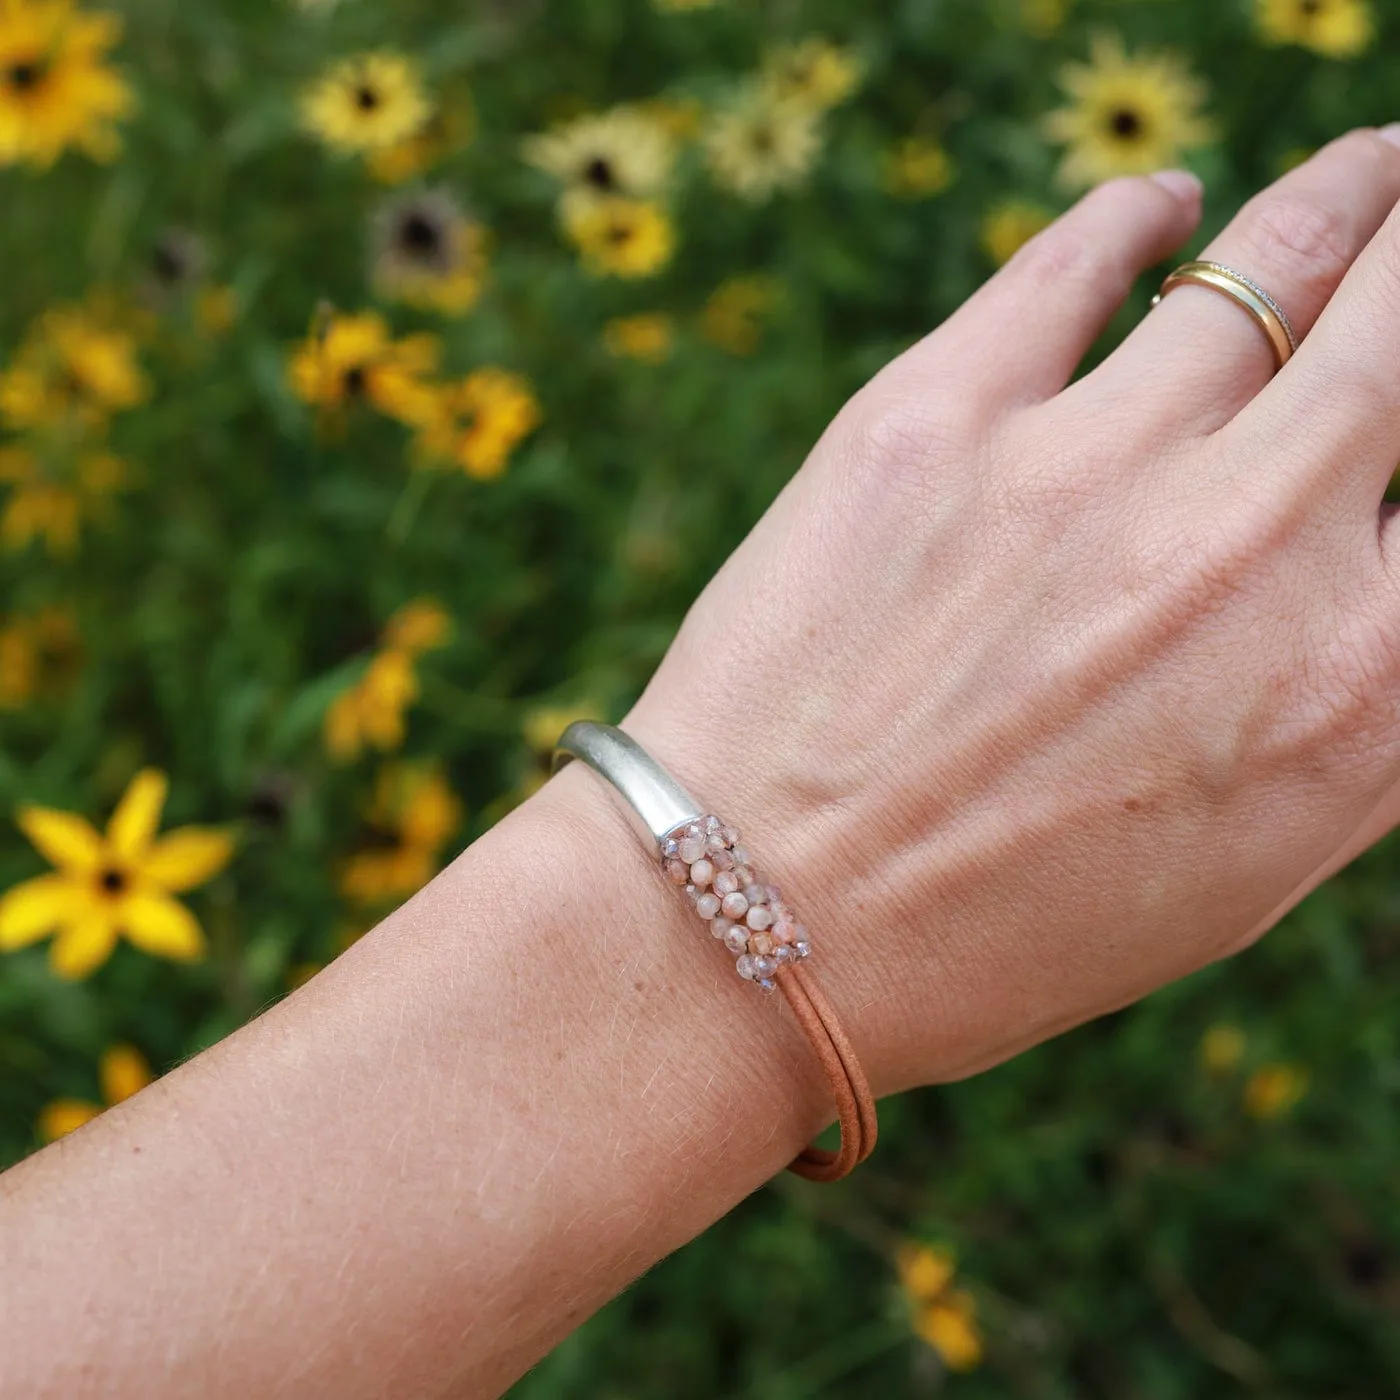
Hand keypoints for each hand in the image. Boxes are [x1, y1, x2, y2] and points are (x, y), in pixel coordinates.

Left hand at [624, 129, 1399, 1100]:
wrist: (758, 923)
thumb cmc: (993, 931)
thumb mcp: (1232, 865)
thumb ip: (1342, 708)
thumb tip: (1369, 564)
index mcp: (1357, 693)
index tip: (1393, 417)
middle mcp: (1252, 554)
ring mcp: (1091, 468)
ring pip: (1272, 262)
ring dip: (1342, 200)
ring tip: (1367, 173)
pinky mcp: (937, 416)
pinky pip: (1080, 259)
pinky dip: (1141, 214)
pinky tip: (1165, 206)